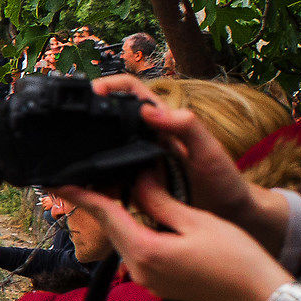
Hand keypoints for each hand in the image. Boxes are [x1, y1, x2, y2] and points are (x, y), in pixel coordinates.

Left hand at [53, 172, 292, 300]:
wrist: (262, 296)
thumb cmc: (236, 256)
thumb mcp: (197, 220)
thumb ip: (160, 200)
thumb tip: (138, 177)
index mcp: (146, 252)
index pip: (106, 215)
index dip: (82, 195)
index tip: (58, 182)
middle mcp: (139, 271)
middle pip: (113, 229)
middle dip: (102, 203)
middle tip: (89, 177)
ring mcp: (148, 282)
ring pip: (126, 241)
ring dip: (120, 218)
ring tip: (114, 191)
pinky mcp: (159, 286)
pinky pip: (139, 254)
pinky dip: (136, 234)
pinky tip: (141, 218)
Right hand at [87, 74, 289, 246]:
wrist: (230, 216)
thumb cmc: (225, 181)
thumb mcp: (209, 151)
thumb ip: (187, 127)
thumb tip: (150, 110)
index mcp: (164, 123)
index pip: (132, 92)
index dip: (110, 85)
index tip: (92, 92)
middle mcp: (147, 139)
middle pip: (109, 119)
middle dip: (87, 121)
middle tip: (70, 130)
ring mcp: (138, 162)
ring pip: (103, 151)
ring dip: (88, 156)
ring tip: (74, 166)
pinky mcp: (134, 185)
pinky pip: (107, 178)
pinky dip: (94, 182)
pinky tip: (87, 190)